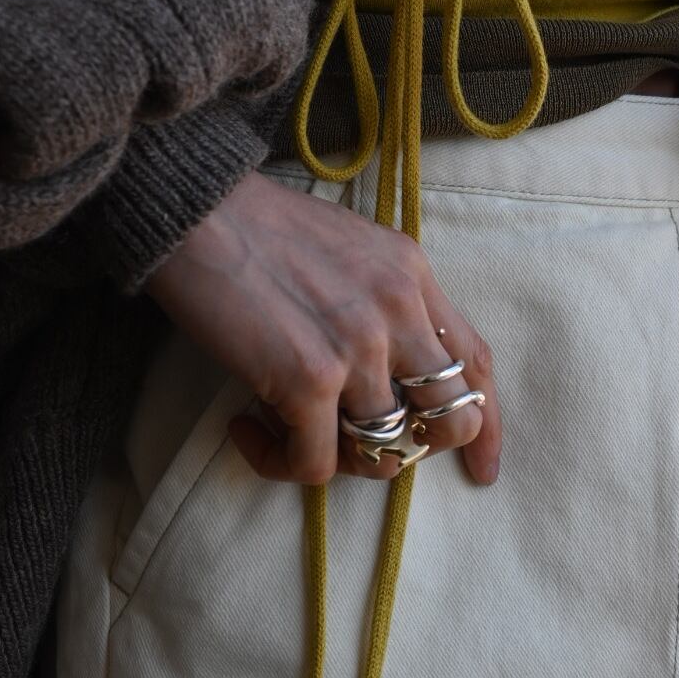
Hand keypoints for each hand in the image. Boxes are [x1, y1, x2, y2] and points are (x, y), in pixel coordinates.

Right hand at [142, 169, 500, 484]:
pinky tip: (245, 430)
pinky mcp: (308, 380)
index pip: (476, 361)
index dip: (486, 425)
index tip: (482, 468)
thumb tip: (382, 374)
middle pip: (451, 417)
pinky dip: (279, 464)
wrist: (192, 209)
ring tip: (287, 432)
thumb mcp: (348, 247)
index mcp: (412, 274)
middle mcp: (398, 311)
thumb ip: (381, 300)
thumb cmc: (253, 227)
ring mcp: (358, 348)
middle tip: (366, 451)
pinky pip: (316, 465)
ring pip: (382, 451)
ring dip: (338, 459)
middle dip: (417, 449)